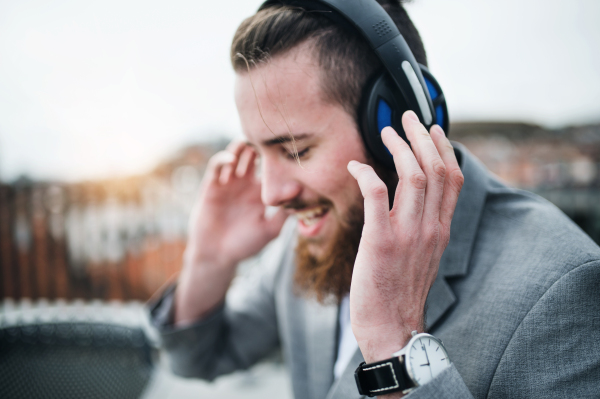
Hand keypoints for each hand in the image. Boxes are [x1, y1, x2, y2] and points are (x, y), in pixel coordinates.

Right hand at [186, 140, 286, 267]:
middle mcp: (247, 182)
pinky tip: (231, 161)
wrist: (218, 255)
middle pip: (255, 153)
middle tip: (268, 137)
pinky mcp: (212, 185)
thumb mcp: (269, 230)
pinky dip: (223, 159)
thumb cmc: (246, 244)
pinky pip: (217, 165)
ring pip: (236, 154)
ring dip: (241, 145)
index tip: (289, 149)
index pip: (272, 167)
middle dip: (261, 144)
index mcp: (263, 191)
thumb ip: (283, 214)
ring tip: (249, 142)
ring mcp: (229, 182)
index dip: (279, 157)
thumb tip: (299, 191)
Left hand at [347, 111, 463, 365]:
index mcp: (441, 229)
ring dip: (398, 147)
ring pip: (412, 175)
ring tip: (384, 131)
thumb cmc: (401, 291)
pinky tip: (356, 165)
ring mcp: (407, 234)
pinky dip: (367, 173)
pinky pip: (377, 195)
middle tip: (407, 117)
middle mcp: (430, 227)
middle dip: (422, 136)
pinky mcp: (381, 241)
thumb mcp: (423, 255)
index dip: (444, 147)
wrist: (392, 328)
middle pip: (435, 169)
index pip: (451, 178)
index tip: (433, 128)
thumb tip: (413, 200)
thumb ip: (423, 225)